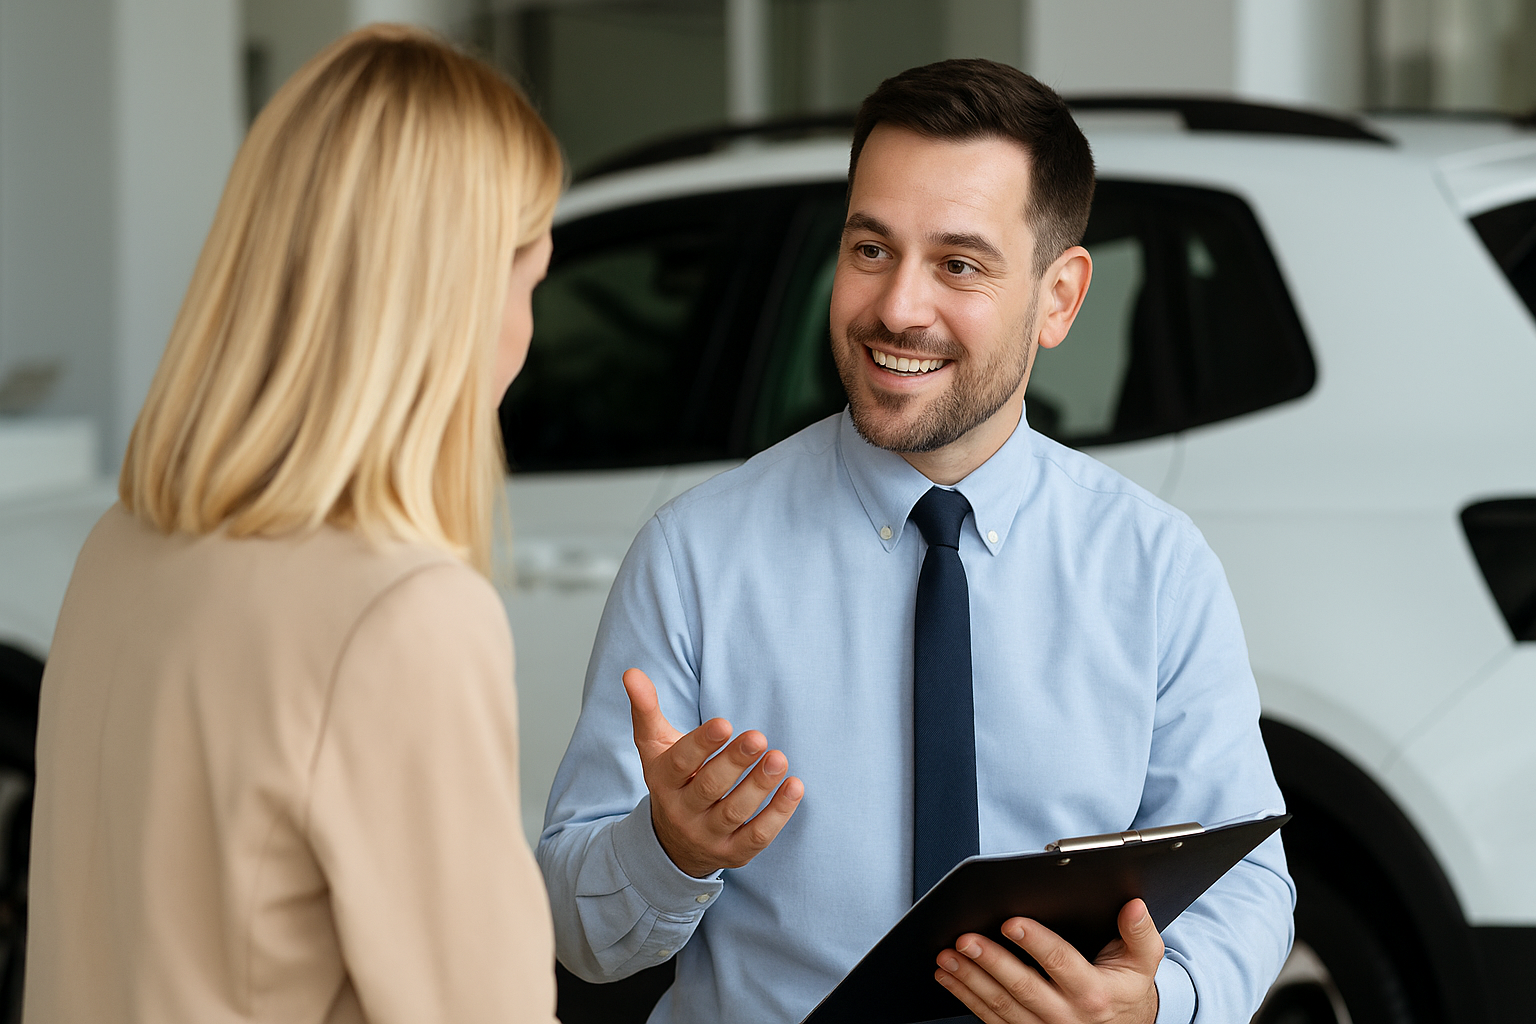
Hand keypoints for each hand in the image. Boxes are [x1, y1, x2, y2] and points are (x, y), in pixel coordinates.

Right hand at [623, 668, 804, 877]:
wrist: (673, 844)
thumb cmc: (673, 780)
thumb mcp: (654, 747)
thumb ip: (646, 710)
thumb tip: (632, 672)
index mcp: (663, 782)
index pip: (680, 763)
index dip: (701, 745)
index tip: (724, 723)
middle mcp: (682, 812)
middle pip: (709, 787)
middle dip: (734, 762)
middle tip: (758, 737)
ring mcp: (708, 836)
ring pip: (734, 812)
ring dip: (759, 786)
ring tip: (779, 758)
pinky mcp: (734, 853)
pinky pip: (757, 837)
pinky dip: (778, 814)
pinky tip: (794, 786)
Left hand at [934, 898, 1162, 1023]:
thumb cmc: (1126, 986)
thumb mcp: (1142, 961)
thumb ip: (1139, 933)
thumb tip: (1133, 905)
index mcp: (1094, 992)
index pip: (1061, 963)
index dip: (1035, 942)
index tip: (1011, 922)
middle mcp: (1067, 1015)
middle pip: (1023, 987)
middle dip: (991, 961)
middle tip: (964, 939)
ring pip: (1002, 1006)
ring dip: (970, 980)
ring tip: (947, 956)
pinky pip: (992, 1020)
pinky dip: (967, 998)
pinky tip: (949, 978)